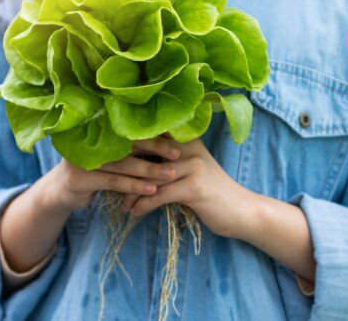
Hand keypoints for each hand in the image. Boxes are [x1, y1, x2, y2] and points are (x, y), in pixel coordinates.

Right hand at [40, 137, 180, 213]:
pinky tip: (151, 190)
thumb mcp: (110, 157)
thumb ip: (130, 148)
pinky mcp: (80, 179)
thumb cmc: (94, 172)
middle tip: (177, 153)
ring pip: (124, 164)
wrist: (59, 193)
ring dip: (149, 169)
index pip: (130, 128)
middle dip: (155, 147)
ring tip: (170, 174)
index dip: (153, 131)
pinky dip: (134, 185)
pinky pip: (113, 182)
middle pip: (128, 143)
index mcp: (99, 130)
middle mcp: (90, 140)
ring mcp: (83, 159)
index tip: (175, 135)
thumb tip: (167, 139)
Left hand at [121, 138, 256, 238]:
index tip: (108, 156)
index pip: (152, 134)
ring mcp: (193, 166)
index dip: (129, 143)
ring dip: (131, 193)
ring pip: (150, 177)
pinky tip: (134, 213)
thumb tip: (139, 160)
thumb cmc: (213, 192)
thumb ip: (171, 160)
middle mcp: (189, 148)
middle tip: (106, 179)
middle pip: (147, 151)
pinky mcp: (194, 187)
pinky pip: (159, 195)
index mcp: (188, 139)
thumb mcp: (193, 169)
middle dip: (124, 166)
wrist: (241, 210)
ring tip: (121, 204)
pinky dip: (143, 206)